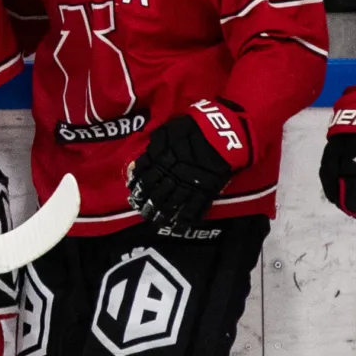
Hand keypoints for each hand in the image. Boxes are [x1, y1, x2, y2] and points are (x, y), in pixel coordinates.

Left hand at [128, 98, 249, 233]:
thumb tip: (136, 165)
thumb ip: (152, 148)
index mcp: (161, 159)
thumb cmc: (194, 126)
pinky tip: (178, 228)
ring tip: (157, 222)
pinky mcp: (205, 190)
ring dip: (162, 215)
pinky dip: (185, 221)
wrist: (222, 131)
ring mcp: (189, 184)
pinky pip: (193, 209)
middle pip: (156, 194)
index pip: (144, 177)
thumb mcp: (167, 130)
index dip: (138, 188)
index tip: (133, 195)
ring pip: (171, 204)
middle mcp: (172, 174)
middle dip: (147, 205)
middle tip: (143, 213)